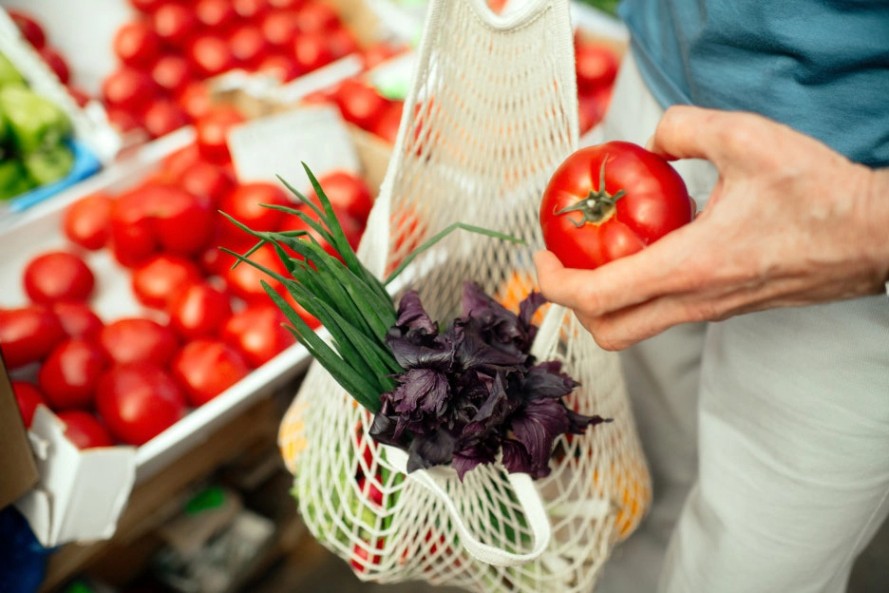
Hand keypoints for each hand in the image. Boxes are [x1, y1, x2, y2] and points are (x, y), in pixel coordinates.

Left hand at [534, 106, 888, 350]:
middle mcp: (695, 301)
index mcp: (689, 269)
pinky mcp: (726, 307)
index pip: (598, 298)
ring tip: (599, 254)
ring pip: (637, 328)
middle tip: (562, 266)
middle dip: (572, 306)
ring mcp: (712, 311)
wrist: (876, 236)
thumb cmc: (819, 194)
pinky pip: (665, 313)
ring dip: (604, 300)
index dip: (555, 285)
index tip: (542, 259)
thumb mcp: (746, 138)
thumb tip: (652, 139)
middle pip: (609, 332)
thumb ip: (684, 128)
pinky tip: (648, 248)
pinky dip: (638, 292)